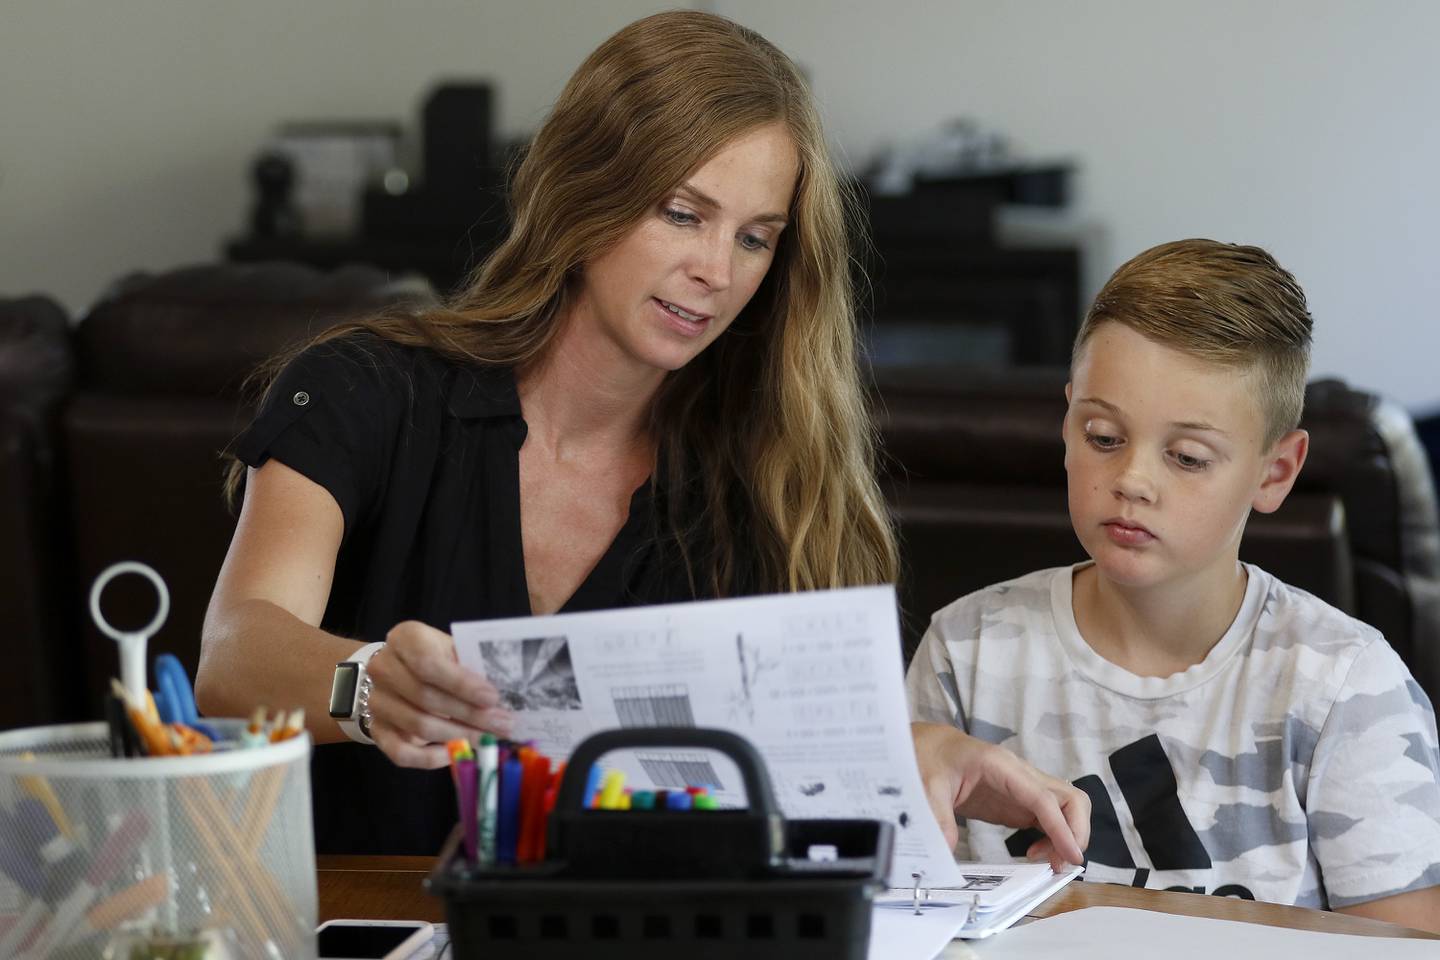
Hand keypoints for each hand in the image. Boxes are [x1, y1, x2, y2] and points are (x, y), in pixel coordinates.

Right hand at [365, 620, 512, 768]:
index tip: (493, 698)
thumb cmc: (437, 656)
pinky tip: (456, 753)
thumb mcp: (453, 649)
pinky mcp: (376, 730)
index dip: (462, 684)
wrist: (398, 669)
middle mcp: (383, 668)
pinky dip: (431, 758)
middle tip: (502, 725)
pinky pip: (402, 753)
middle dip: (469, 715)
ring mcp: (376, 701)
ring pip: (418, 726)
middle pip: (426, 698)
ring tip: (489, 739)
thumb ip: (473, 666)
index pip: (429, 664)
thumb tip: (507, 696)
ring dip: (458, 736)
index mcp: (405, 639)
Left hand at [912, 721, 1089, 871]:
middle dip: (1076, 832)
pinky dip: (1054, 837)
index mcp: (1001, 765)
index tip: (1071, 856)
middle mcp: (1021, 774)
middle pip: (1070, 798)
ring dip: (1068, 837)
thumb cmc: (931, 758)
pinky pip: (1050, 818)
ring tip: (1048, 862)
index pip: (1043, 797)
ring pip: (1066, 808)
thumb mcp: (927, 786)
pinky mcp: (1020, 801)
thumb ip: (938, 815)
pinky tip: (1036, 853)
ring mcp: (1024, 788)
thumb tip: (946, 848)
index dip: (1061, 827)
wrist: (931, 747)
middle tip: (1061, 863)